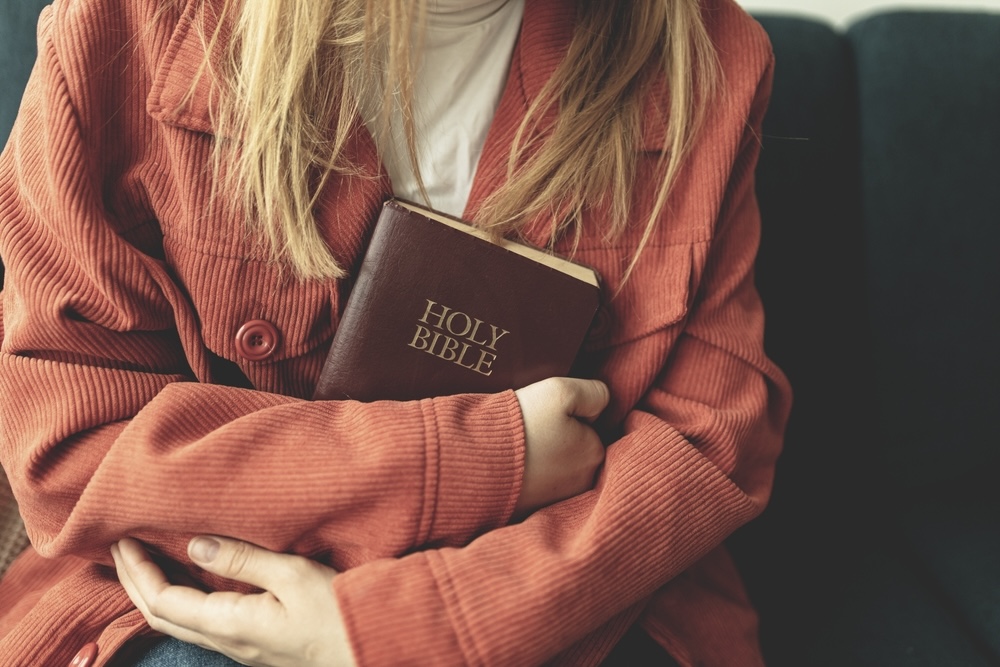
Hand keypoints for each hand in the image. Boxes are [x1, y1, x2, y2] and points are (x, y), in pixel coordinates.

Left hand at [112, 536, 356, 666]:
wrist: (374, 648)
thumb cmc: (340, 612)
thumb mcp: (293, 576)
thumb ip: (242, 560)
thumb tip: (194, 544)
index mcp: (231, 624)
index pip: (163, 601)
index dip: (137, 571)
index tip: (122, 538)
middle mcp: (228, 641)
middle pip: (162, 616)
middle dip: (134, 581)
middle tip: (121, 546)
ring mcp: (242, 646)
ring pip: (181, 621)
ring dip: (155, 590)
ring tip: (147, 559)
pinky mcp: (256, 642)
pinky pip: (203, 621)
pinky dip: (183, 597)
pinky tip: (193, 579)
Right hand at [513, 377, 609, 516]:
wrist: (473, 464)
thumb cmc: (520, 426)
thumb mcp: (560, 391)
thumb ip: (593, 392)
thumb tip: (603, 401)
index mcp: (594, 454)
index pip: (590, 427)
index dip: (568, 416)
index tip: (545, 416)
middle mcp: (582, 484)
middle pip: (574, 451)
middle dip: (557, 440)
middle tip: (530, 431)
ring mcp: (557, 501)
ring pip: (555, 469)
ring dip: (541, 459)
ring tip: (517, 448)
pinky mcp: (531, 511)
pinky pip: (534, 486)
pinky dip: (525, 476)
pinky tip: (510, 466)